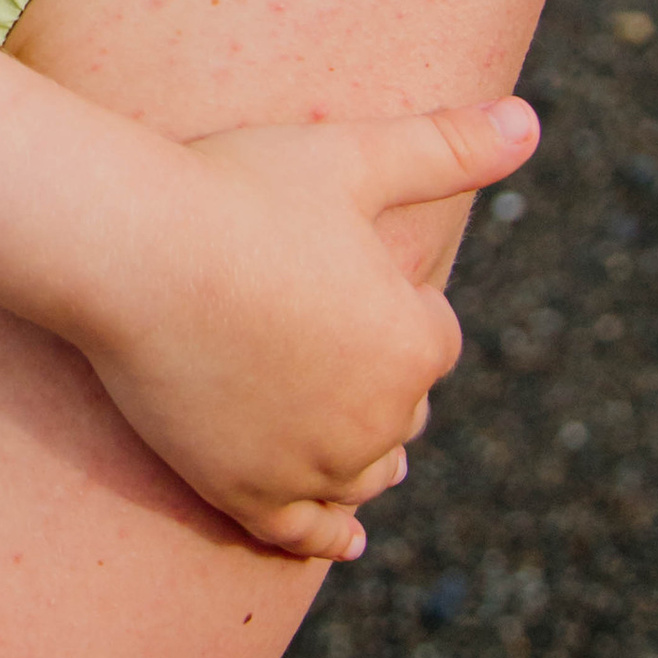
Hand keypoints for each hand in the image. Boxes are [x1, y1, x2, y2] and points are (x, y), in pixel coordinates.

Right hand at [83, 95, 536, 559]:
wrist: (127, 246)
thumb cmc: (235, 189)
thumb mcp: (349, 156)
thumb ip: (447, 147)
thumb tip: (530, 120)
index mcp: (414, 345)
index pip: (432, 336)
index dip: (390, 299)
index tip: (334, 267)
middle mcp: (378, 421)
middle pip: (402, 410)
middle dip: (376, 379)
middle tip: (315, 332)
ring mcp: (310, 466)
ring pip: (365, 476)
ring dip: (361, 455)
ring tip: (337, 431)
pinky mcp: (244, 494)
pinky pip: (304, 533)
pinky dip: (328, 535)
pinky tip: (344, 536)